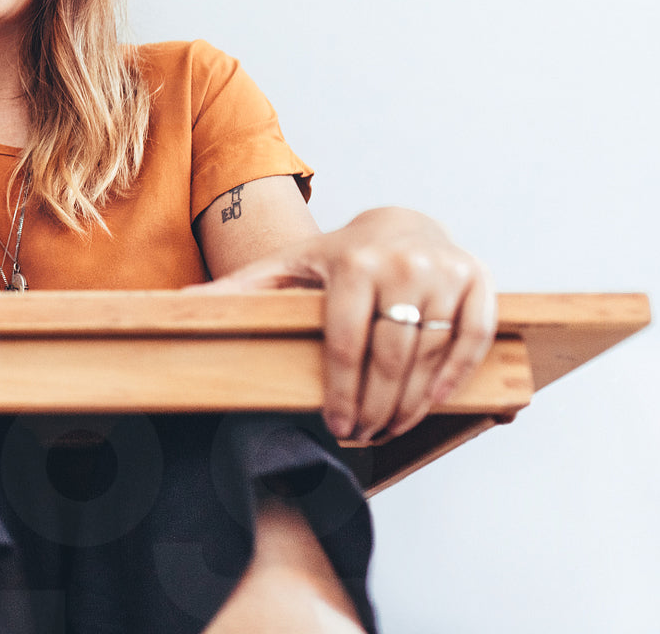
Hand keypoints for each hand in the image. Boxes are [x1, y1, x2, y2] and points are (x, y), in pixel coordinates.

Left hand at [204, 207, 495, 440]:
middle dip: (374, 405)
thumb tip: (180, 303)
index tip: (337, 426)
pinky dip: (456, 375)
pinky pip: (474, 337)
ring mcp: (444, 271)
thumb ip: (240, 289)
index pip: (346, 342)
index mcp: (351, 262)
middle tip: (361, 436)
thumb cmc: (339, 256)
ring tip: (389, 428)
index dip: (341, 391)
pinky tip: (432, 403)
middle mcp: (401, 264)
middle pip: (389, 355)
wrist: (402, 223)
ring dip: (411, 401)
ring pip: (430, 353)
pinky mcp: (479, 280)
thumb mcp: (287, 267)